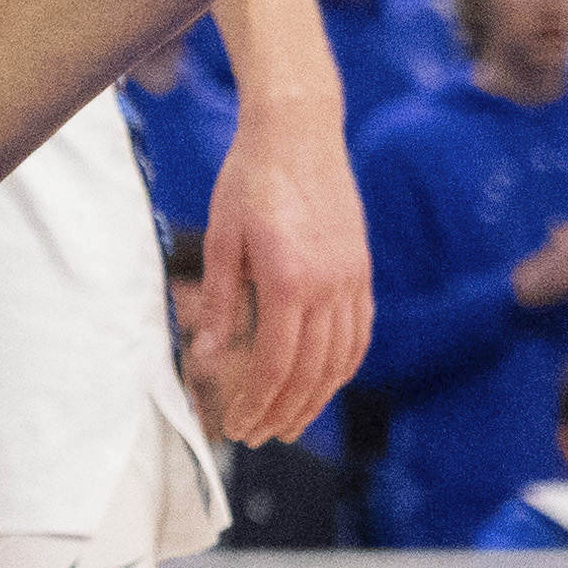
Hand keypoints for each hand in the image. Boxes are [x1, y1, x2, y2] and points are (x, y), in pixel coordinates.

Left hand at [185, 124, 373, 445]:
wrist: (299, 130)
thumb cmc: (249, 179)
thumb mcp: (221, 238)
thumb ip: (217, 301)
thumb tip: (205, 356)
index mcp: (289, 281)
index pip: (274, 365)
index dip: (255, 404)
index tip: (236, 427)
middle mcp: (329, 287)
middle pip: (309, 372)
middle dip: (282, 412)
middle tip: (257, 437)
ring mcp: (352, 279)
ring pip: (341, 360)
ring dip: (315, 398)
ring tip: (289, 422)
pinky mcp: (362, 270)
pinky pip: (359, 333)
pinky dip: (343, 366)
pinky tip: (324, 381)